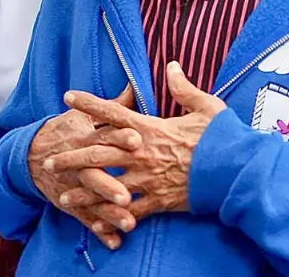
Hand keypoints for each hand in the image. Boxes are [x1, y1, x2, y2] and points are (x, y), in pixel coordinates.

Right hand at [27, 87, 143, 249]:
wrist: (30, 155)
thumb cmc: (64, 132)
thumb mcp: (82, 115)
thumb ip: (112, 106)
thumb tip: (133, 87)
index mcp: (85, 138)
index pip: (103, 136)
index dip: (119, 137)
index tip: (137, 139)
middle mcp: (79, 162)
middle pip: (95, 173)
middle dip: (110, 184)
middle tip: (128, 195)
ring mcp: (74, 185)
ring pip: (91, 200)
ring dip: (108, 212)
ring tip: (128, 223)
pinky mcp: (71, 203)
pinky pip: (85, 218)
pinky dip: (99, 230)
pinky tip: (114, 241)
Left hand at [51, 64, 225, 231]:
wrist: (237, 173)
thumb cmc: (223, 138)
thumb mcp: (206, 107)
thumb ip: (184, 88)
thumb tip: (171, 66)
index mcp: (151, 128)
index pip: (113, 112)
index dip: (89, 104)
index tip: (68, 97)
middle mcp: (142, 153)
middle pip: (99, 153)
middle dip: (72, 156)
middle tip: (50, 160)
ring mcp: (148, 179)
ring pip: (107, 185)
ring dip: (83, 190)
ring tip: (62, 195)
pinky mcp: (158, 201)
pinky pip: (129, 210)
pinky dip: (111, 217)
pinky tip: (95, 222)